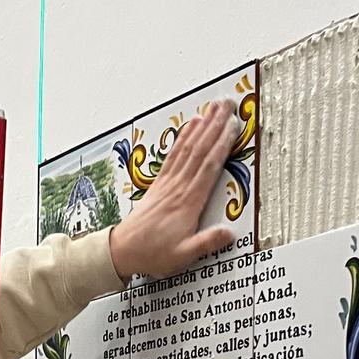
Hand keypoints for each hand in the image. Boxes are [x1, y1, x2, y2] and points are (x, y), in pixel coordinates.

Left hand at [108, 98, 241, 280]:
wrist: (123, 251)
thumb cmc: (153, 253)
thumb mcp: (183, 255)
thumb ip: (206, 243)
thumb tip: (228, 234)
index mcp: (188, 202)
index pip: (209, 166)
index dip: (222, 144)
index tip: (234, 125)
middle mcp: (178, 187)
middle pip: (200, 149)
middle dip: (215, 124)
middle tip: (228, 103)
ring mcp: (168, 183)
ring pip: (188, 147)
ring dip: (202, 125)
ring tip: (213, 107)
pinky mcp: (159, 183)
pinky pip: (173, 155)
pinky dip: (183, 137)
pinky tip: (190, 125)